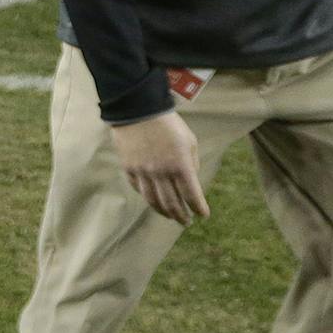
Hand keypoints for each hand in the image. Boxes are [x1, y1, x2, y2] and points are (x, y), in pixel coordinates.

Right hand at [111, 110, 205, 224]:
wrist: (139, 110)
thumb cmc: (170, 124)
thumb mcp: (190, 141)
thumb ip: (192, 164)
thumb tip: (191, 182)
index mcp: (180, 165)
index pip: (192, 196)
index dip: (199, 209)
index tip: (203, 215)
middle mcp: (161, 173)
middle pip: (172, 204)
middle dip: (182, 216)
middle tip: (187, 221)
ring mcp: (143, 173)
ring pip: (154, 201)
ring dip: (164, 212)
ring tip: (171, 216)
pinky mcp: (129, 169)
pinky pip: (139, 190)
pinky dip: (149, 198)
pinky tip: (154, 200)